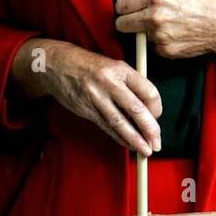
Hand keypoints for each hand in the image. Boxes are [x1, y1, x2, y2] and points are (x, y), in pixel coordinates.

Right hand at [10, 38, 161, 154]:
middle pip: (136, 109)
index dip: (157, 107)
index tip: (158, 116)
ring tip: (146, 151)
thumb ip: (130, 84)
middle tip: (157, 143)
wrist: (57, 65)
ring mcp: (97, 97)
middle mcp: (109, 83)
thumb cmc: (90, 66)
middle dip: (150, 129)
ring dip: (135, 140)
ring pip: (120, 123)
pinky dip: (120, 138)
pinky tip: (129, 145)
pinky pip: (107, 127)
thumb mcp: (113, 66)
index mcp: (121, 69)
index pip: (148, 90)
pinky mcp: (87, 109)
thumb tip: (149, 109)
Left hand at [115, 0, 215, 60]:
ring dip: (143, 33)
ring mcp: (159, 37)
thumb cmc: (202, 3)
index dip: (123, 6)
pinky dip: (156, 42)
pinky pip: (151, 47)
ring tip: (162, 25)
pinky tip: (171, 35)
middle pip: (122, 24)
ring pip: (137, 37)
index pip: (122, 4)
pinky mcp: (165, 52)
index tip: (127, 7)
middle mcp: (154, 18)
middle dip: (126, 21)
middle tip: (135, 19)